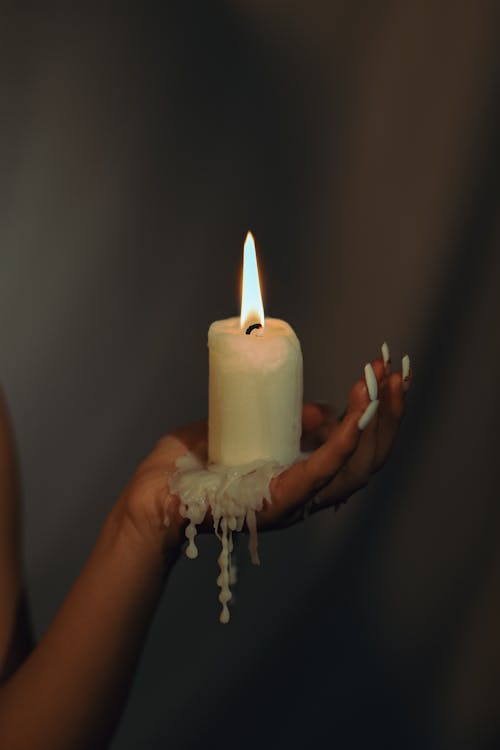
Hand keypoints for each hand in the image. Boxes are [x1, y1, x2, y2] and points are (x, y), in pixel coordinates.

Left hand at [119, 351, 409, 554]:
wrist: (153, 494)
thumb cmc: (195, 467)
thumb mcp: (249, 429)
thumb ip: (287, 422)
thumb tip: (323, 410)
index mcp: (304, 478)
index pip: (360, 450)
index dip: (381, 413)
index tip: (384, 372)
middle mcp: (308, 493)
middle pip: (369, 460)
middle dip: (389, 414)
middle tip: (394, 372)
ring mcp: (294, 500)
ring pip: (355, 468)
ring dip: (375, 422)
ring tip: (380, 383)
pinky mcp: (276, 500)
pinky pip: (319, 474)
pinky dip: (343, 445)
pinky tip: (357, 416)